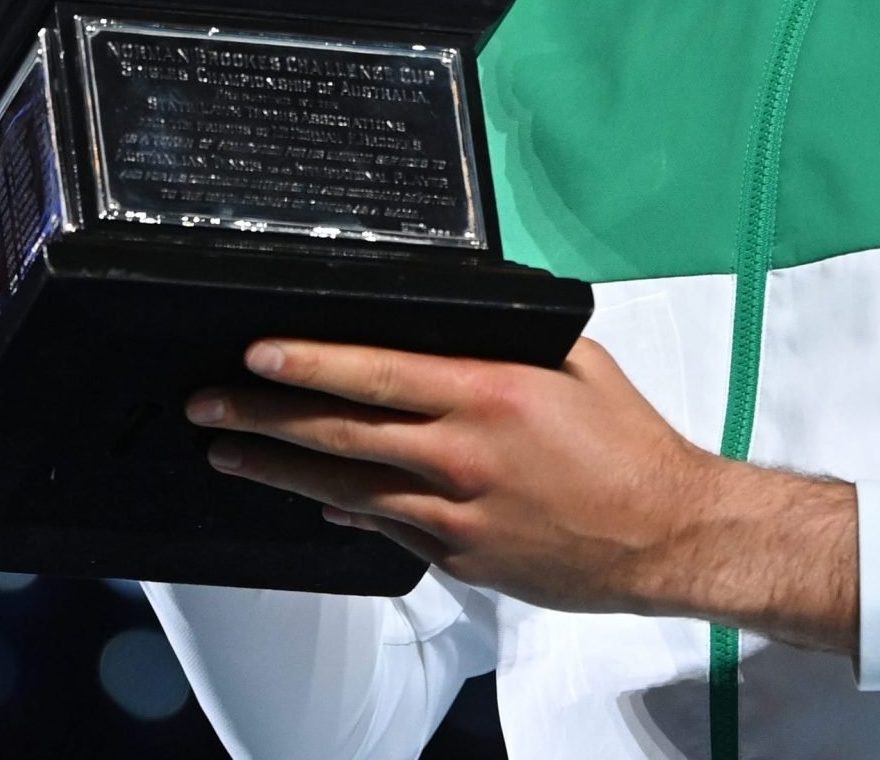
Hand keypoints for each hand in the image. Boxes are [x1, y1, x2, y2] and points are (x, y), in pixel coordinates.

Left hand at [187, 337, 857, 650]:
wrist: (669, 536)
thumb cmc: (630, 445)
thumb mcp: (576, 364)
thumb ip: (510, 341)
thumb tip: (456, 321)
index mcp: (491, 394)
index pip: (377, 372)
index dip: (308, 363)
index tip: (257, 354)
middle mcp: (465, 454)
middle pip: (342, 433)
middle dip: (265, 416)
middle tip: (210, 404)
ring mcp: (458, 514)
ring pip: (348, 487)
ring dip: (280, 469)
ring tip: (229, 452)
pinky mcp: (463, 558)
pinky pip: (389, 529)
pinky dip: (345, 511)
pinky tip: (312, 499)